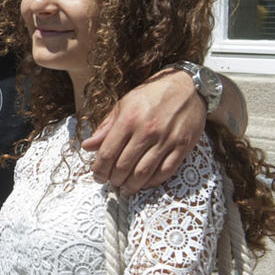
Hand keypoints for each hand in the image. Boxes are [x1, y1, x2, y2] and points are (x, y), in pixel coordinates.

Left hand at [82, 69, 204, 192]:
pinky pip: (165, 171)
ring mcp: (166, 140)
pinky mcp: (182, 146)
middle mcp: (147, 131)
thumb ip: (106, 127)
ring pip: (144, 173)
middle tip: (110, 183)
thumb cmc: (152, 94)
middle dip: (114, 179)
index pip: (108, 152)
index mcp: (129, 119)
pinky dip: (153, 182)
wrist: (188, 86)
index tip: (97, 176)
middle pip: (124, 166)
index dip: (99, 168)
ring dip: (132, 186)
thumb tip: (87, 146)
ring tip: (125, 188)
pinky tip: (145, 183)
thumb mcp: (124, 104)